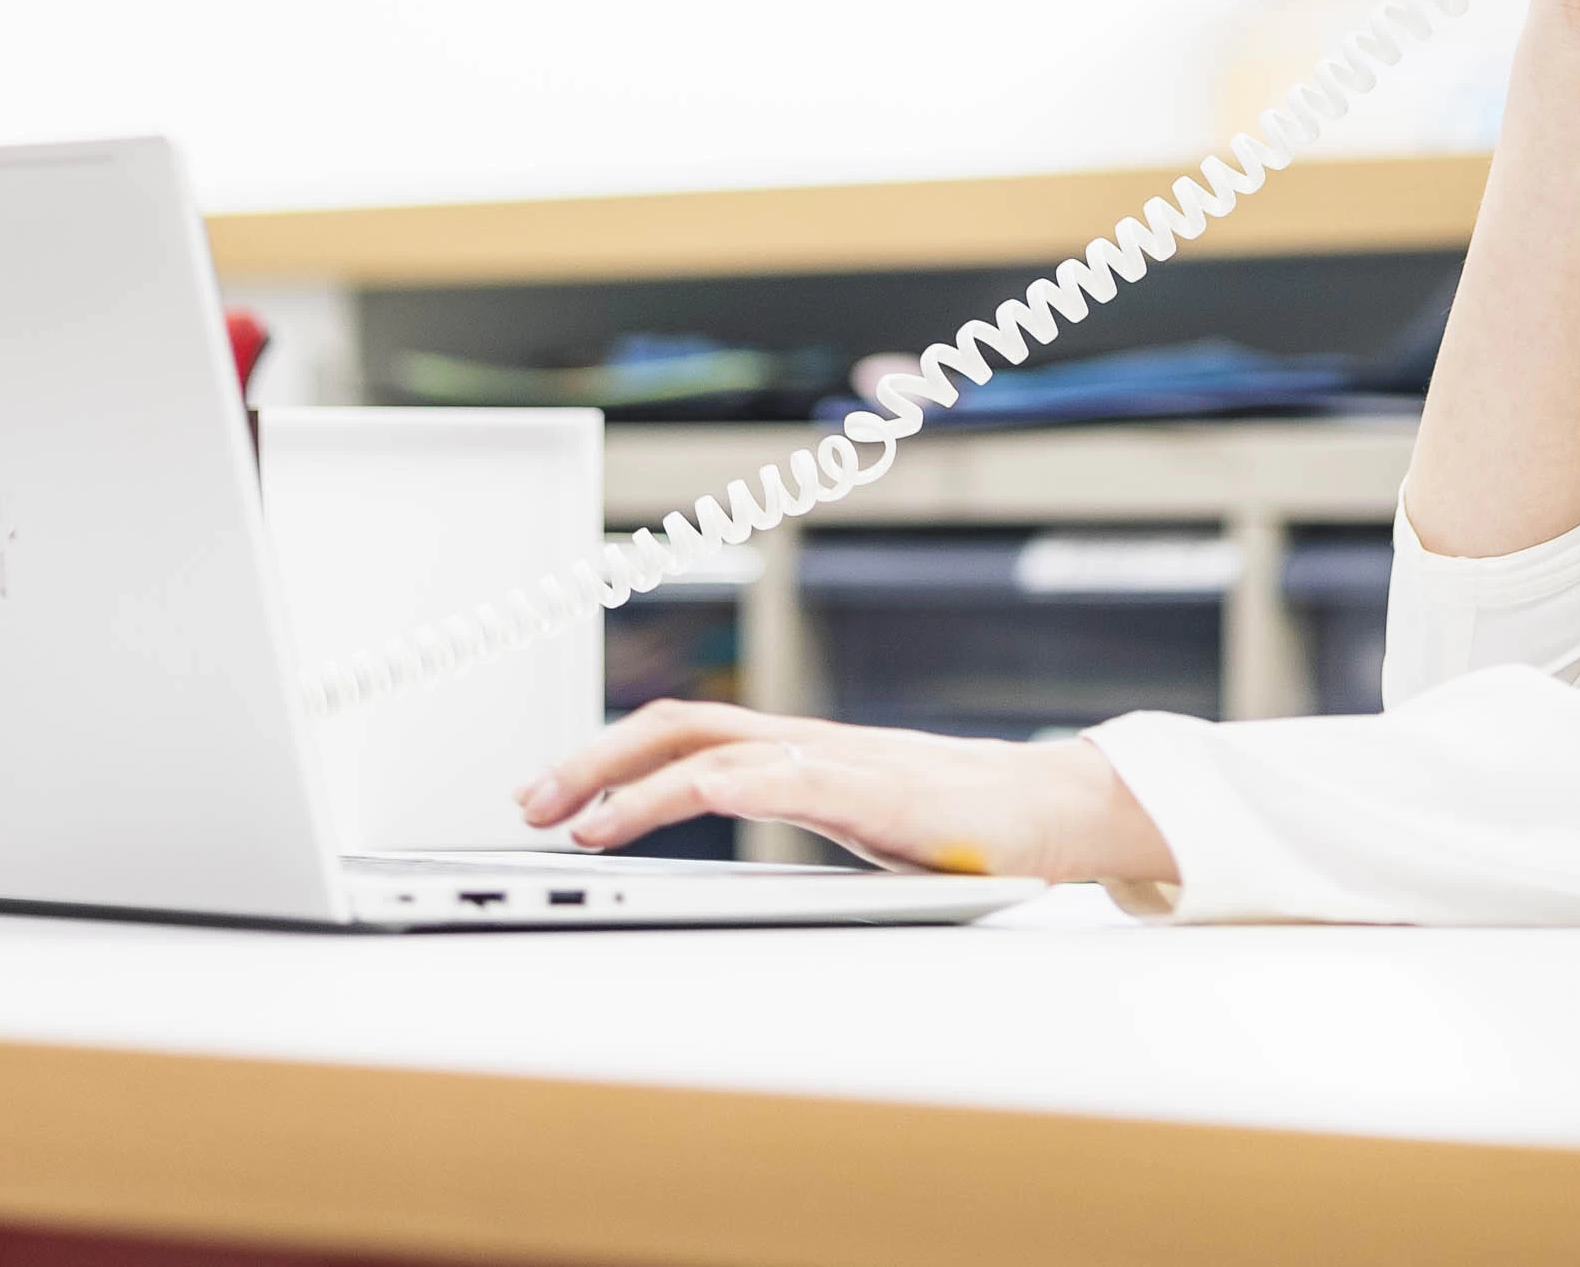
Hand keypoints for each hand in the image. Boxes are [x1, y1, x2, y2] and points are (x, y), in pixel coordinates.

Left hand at [518, 701, 1175, 883]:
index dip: (614, 753)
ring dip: (615, 777)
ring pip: (697, 742)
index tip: (558, 792)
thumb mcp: (863, 825)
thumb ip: (804, 820)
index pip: (689, 729)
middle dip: (590, 757)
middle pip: (675, 721)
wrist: (1050, 812)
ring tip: (563, 818)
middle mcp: (802, 742)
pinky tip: (638, 821)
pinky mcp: (853, 788)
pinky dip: (679, 791)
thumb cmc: (966, 827)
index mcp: (800, 750)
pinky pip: (751, 776)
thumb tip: (738, 857)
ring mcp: (826, 758)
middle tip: (528, 800)